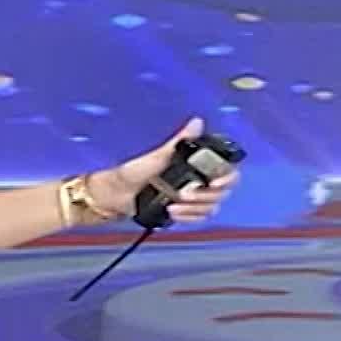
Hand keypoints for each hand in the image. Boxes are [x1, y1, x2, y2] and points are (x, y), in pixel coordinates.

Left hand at [88, 117, 240, 223]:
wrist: (114, 196)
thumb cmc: (131, 172)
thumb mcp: (156, 156)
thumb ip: (180, 141)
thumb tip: (196, 122)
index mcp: (194, 164)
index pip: (225, 170)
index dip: (227, 176)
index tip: (214, 182)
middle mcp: (197, 180)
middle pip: (221, 192)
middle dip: (205, 195)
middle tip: (184, 194)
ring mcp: (191, 197)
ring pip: (210, 207)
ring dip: (194, 208)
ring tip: (173, 204)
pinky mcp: (184, 211)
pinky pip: (197, 218)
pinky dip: (187, 217)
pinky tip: (173, 211)